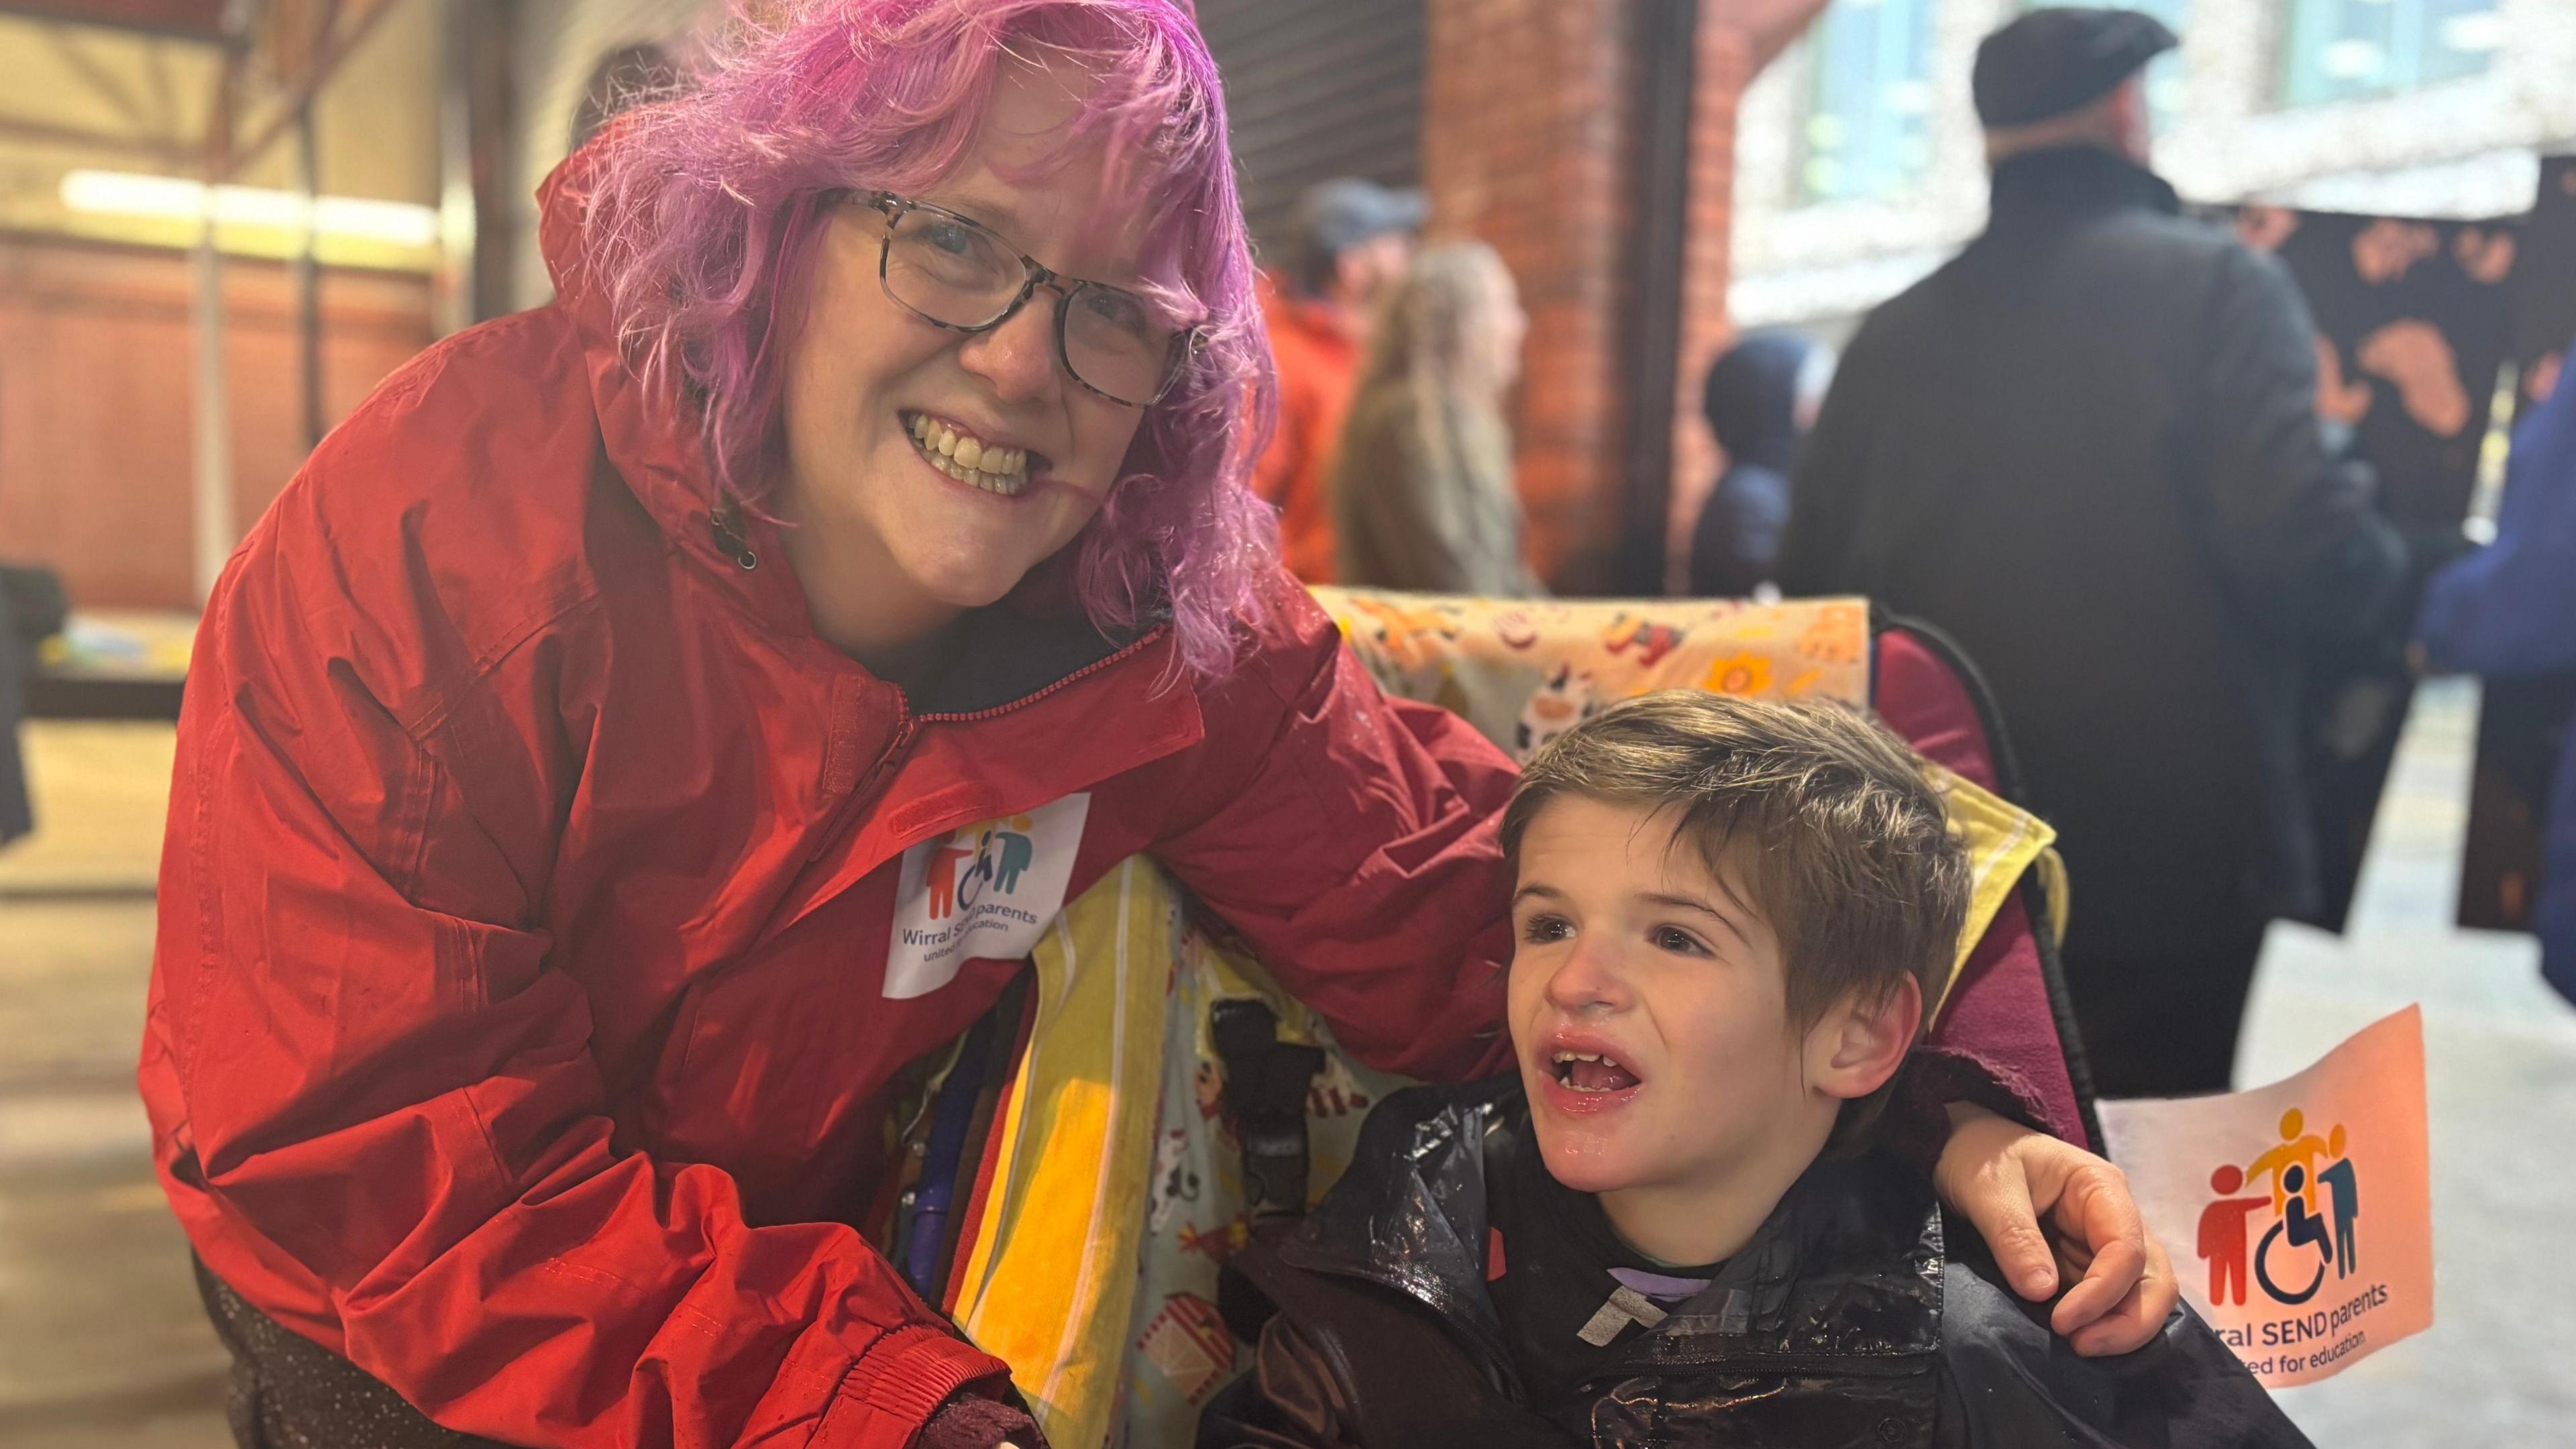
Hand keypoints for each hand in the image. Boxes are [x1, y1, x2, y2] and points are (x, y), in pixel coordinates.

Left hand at [1933, 1102, 2177, 1356]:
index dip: (2104, 1292)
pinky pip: (2109, 1301)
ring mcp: (2103, 1244)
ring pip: (2139, 1295)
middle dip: (2130, 1321)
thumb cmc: (1980, 1156)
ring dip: (2119, 1328)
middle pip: (2152, 1278)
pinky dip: (2101, 1324)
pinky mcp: (2085, 1265)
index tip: (2064, 1322)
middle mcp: (2115, 1218)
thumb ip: (2015, 1237)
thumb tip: (2043, 1292)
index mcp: (2101, 1187)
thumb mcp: (1989, 1189)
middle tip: (2082, 1346)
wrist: (1962, 1150)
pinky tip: (2075, 1339)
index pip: (2127, 1248)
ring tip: (2078, 1347)